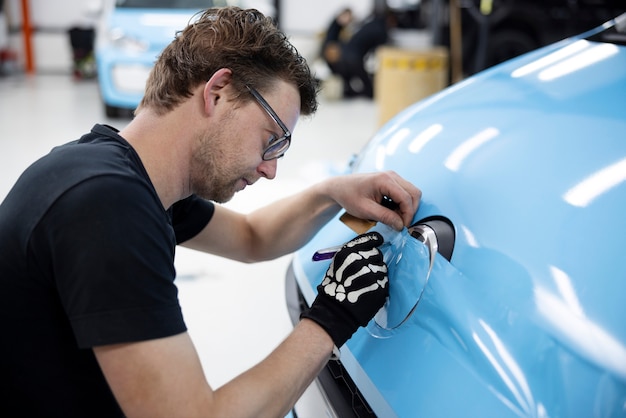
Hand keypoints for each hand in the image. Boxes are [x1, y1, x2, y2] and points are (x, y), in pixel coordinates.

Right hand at [301, 232, 388, 347]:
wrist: (335, 311)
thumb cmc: (333, 288)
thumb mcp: (336, 264)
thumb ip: (352, 253)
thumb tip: (369, 245)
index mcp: (348, 252)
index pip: (371, 240)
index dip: (375, 241)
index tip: (378, 242)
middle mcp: (361, 260)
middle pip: (377, 253)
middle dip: (373, 260)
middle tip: (365, 270)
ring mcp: (372, 273)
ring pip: (382, 267)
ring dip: (377, 273)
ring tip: (366, 283)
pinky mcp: (380, 286)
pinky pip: (385, 280)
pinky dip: (379, 283)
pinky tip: (369, 289)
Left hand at [327, 171, 420, 230]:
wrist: (339, 187)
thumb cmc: (348, 195)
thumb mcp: (365, 210)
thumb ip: (385, 217)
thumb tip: (400, 225)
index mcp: (385, 180)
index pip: (407, 198)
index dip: (407, 215)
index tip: (402, 227)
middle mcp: (391, 176)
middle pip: (414, 194)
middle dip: (410, 211)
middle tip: (399, 223)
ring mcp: (392, 177)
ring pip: (411, 193)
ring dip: (406, 208)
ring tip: (394, 218)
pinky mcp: (391, 181)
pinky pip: (404, 193)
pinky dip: (402, 204)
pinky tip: (391, 211)